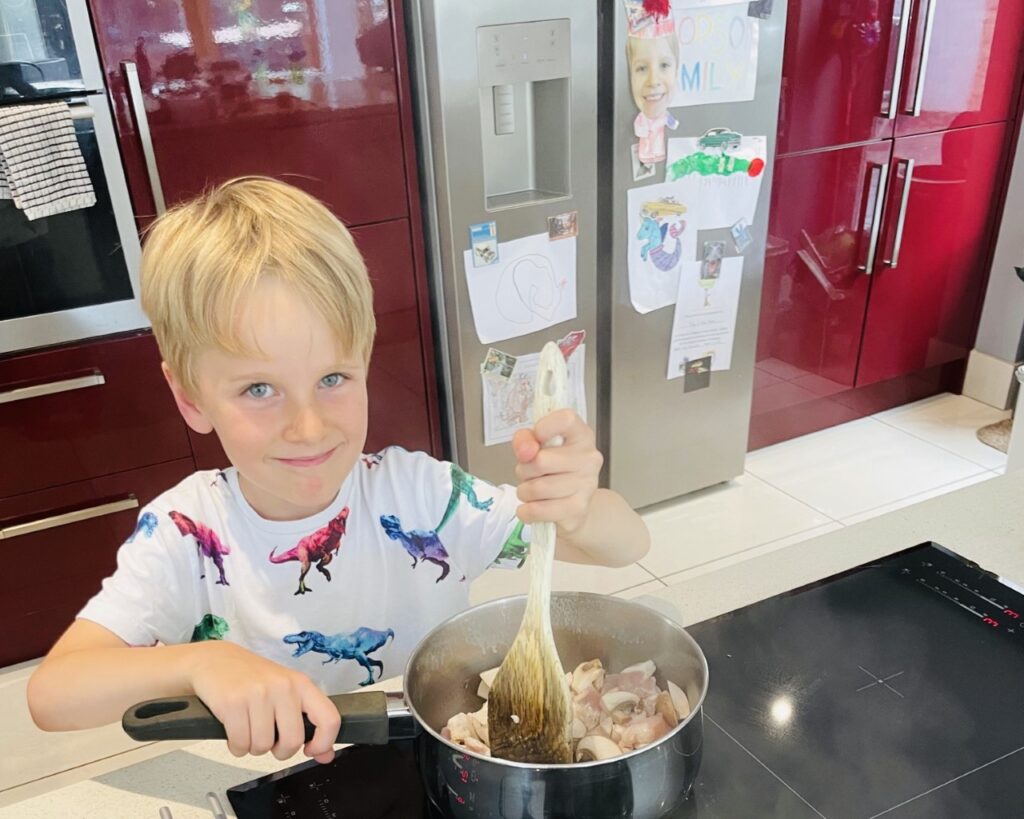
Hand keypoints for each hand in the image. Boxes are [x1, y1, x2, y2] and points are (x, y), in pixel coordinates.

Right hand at [187, 641, 339, 763]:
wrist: (213, 659)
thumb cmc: (250, 677)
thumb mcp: (284, 691)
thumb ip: (307, 721)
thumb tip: (325, 754)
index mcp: (300, 684)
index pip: (329, 718)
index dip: (324, 743)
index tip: (311, 750)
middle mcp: (282, 687)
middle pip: (292, 741)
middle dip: (279, 750)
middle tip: (270, 739)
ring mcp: (257, 694)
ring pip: (263, 747)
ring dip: (253, 747)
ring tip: (248, 728)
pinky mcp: (232, 703)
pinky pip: (240, 745)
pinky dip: (236, 746)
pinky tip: (234, 729)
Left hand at [513, 408, 602, 535]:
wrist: (574, 505)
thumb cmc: (553, 470)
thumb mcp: (536, 447)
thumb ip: (525, 439)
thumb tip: (525, 450)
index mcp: (581, 435)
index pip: (565, 420)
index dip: (544, 427)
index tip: (536, 437)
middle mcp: (589, 458)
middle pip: (541, 460)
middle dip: (524, 470)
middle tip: (529, 474)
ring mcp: (587, 485)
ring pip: (537, 488)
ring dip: (524, 492)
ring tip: (532, 491)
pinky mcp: (578, 510)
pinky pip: (538, 511)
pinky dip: (526, 511)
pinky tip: (532, 507)